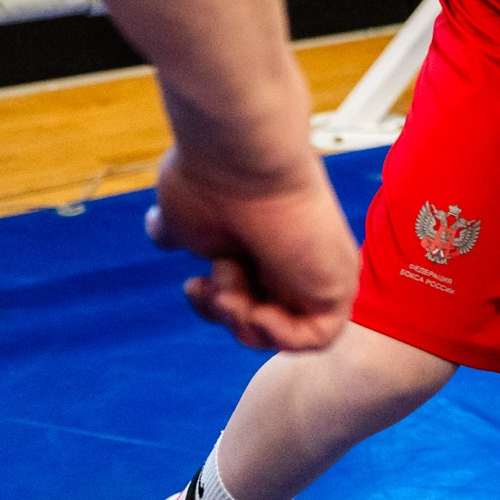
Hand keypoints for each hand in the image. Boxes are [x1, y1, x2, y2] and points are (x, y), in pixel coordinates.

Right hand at [148, 147, 359, 351]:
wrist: (238, 162)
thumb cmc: (210, 182)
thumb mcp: (186, 216)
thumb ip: (181, 232)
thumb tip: (160, 229)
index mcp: (264, 245)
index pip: (245, 297)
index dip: (215, 304)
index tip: (194, 283)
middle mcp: (294, 258)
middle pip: (260, 320)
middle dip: (225, 313)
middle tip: (210, 283)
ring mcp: (318, 272)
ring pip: (284, 331)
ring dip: (244, 320)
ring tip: (234, 279)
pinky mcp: (338, 284)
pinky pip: (320, 338)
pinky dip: (282, 335)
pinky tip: (261, 308)